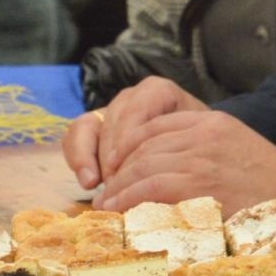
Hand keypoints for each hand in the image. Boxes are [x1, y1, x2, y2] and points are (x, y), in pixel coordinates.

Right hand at [62, 76, 208, 189]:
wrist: (195, 148)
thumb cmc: (198, 149)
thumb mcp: (195, 147)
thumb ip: (180, 153)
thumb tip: (159, 178)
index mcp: (158, 91)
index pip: (134, 110)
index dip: (126, 140)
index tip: (125, 169)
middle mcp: (132, 96)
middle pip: (110, 120)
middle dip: (109, 154)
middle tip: (113, 184)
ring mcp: (111, 110)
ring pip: (89, 125)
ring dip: (88, 156)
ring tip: (93, 184)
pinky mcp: (96, 126)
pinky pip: (76, 135)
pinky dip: (78, 158)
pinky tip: (88, 182)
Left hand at [89, 109, 275, 213]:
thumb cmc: (269, 182)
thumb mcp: (235, 149)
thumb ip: (202, 148)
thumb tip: (162, 167)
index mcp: (211, 121)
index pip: (156, 126)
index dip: (129, 146)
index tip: (118, 167)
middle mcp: (203, 133)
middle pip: (144, 144)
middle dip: (119, 168)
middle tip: (106, 189)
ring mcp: (201, 155)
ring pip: (143, 164)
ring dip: (119, 186)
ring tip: (107, 203)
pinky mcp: (200, 181)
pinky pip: (152, 185)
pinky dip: (129, 197)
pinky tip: (118, 209)